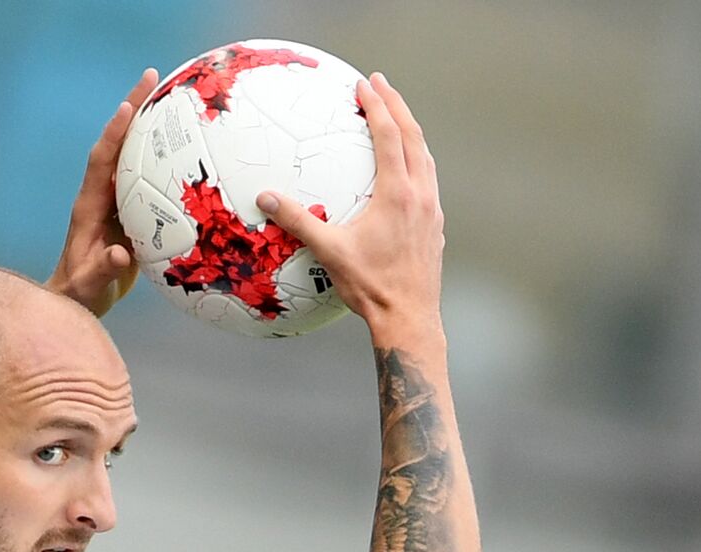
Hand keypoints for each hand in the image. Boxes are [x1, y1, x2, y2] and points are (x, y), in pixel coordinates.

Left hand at [46, 68, 158, 317]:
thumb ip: (102, 271)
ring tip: (172, 95)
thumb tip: (120, 256)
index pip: (101, 162)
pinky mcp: (129, 208)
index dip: (113, 135)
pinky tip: (188, 145)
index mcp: (89, 206)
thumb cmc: (80, 293)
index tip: (127, 108)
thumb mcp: (90, 286)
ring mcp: (115, 199)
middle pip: (118, 144)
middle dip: (133, 110)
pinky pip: (148, 174)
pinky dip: (164, 155)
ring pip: (133, 154)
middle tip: (154, 77)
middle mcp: (101, 194)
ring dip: (149, 125)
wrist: (79, 297)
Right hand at [256, 73, 444, 343]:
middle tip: (381, 84)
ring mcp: (432, 210)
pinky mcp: (435, 226)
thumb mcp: (329, 251)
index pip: (389, 135)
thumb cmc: (370, 286)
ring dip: (410, 132)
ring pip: (425, 157)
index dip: (377, 105)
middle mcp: (421, 195)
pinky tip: (405, 171)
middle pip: (413, 136)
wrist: (409, 317)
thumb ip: (296, 221)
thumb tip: (265, 198)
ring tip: (396, 117)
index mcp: (397, 193)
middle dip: (397, 106)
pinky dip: (417, 160)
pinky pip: (428, 180)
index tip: (365, 84)